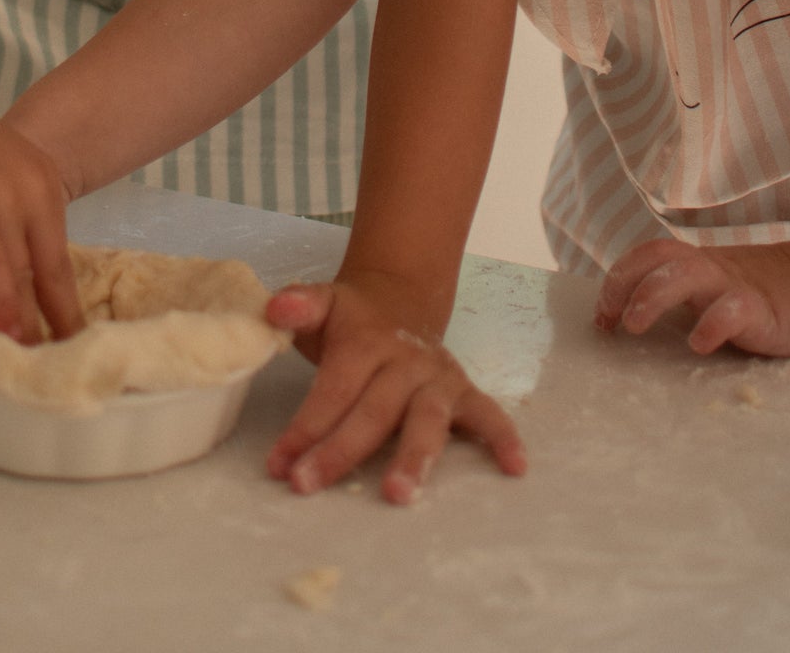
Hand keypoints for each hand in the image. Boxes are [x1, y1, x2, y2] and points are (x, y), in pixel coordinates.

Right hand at [0, 61, 82, 345]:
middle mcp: (34, 192)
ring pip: (22, 276)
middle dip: (58, 323)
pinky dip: (0, 305)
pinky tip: (5, 336)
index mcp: (41, 184)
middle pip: (51, 272)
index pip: (59, 256)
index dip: (64, 303)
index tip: (71, 342)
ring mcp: (4, 200)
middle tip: (61, 369)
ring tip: (27, 368)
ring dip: (25, 326)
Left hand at [262, 272, 526, 503]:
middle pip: (374, 411)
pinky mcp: (463, 391)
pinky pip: (489, 414)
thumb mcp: (323, 303)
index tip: (279, 466)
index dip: (305, 428)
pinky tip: (515, 467)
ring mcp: (437, 377)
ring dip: (414, 457)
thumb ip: (299, 306)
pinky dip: (503, 438)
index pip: (333, 390)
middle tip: (308, 485)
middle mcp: (404, 361)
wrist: (401, 294)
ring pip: (427, 420)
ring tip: (399, 494)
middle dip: (340, 451)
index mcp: (365, 341)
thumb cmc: (352, 318)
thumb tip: (274, 310)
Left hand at [595, 235, 789, 356]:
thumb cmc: (769, 294)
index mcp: (698, 264)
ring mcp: (735, 284)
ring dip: (652, 295)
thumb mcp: (720, 287)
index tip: (600, 317)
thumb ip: (688, 294)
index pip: (647, 255)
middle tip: (607, 321)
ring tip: (634, 325)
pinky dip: (712, 323)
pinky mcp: (763, 308)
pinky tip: (698, 344)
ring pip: (686, 274)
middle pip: (657, 256)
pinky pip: (733, 309)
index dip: (617, 279)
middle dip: (622, 283)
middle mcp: (710, 268)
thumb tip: (639, 316)